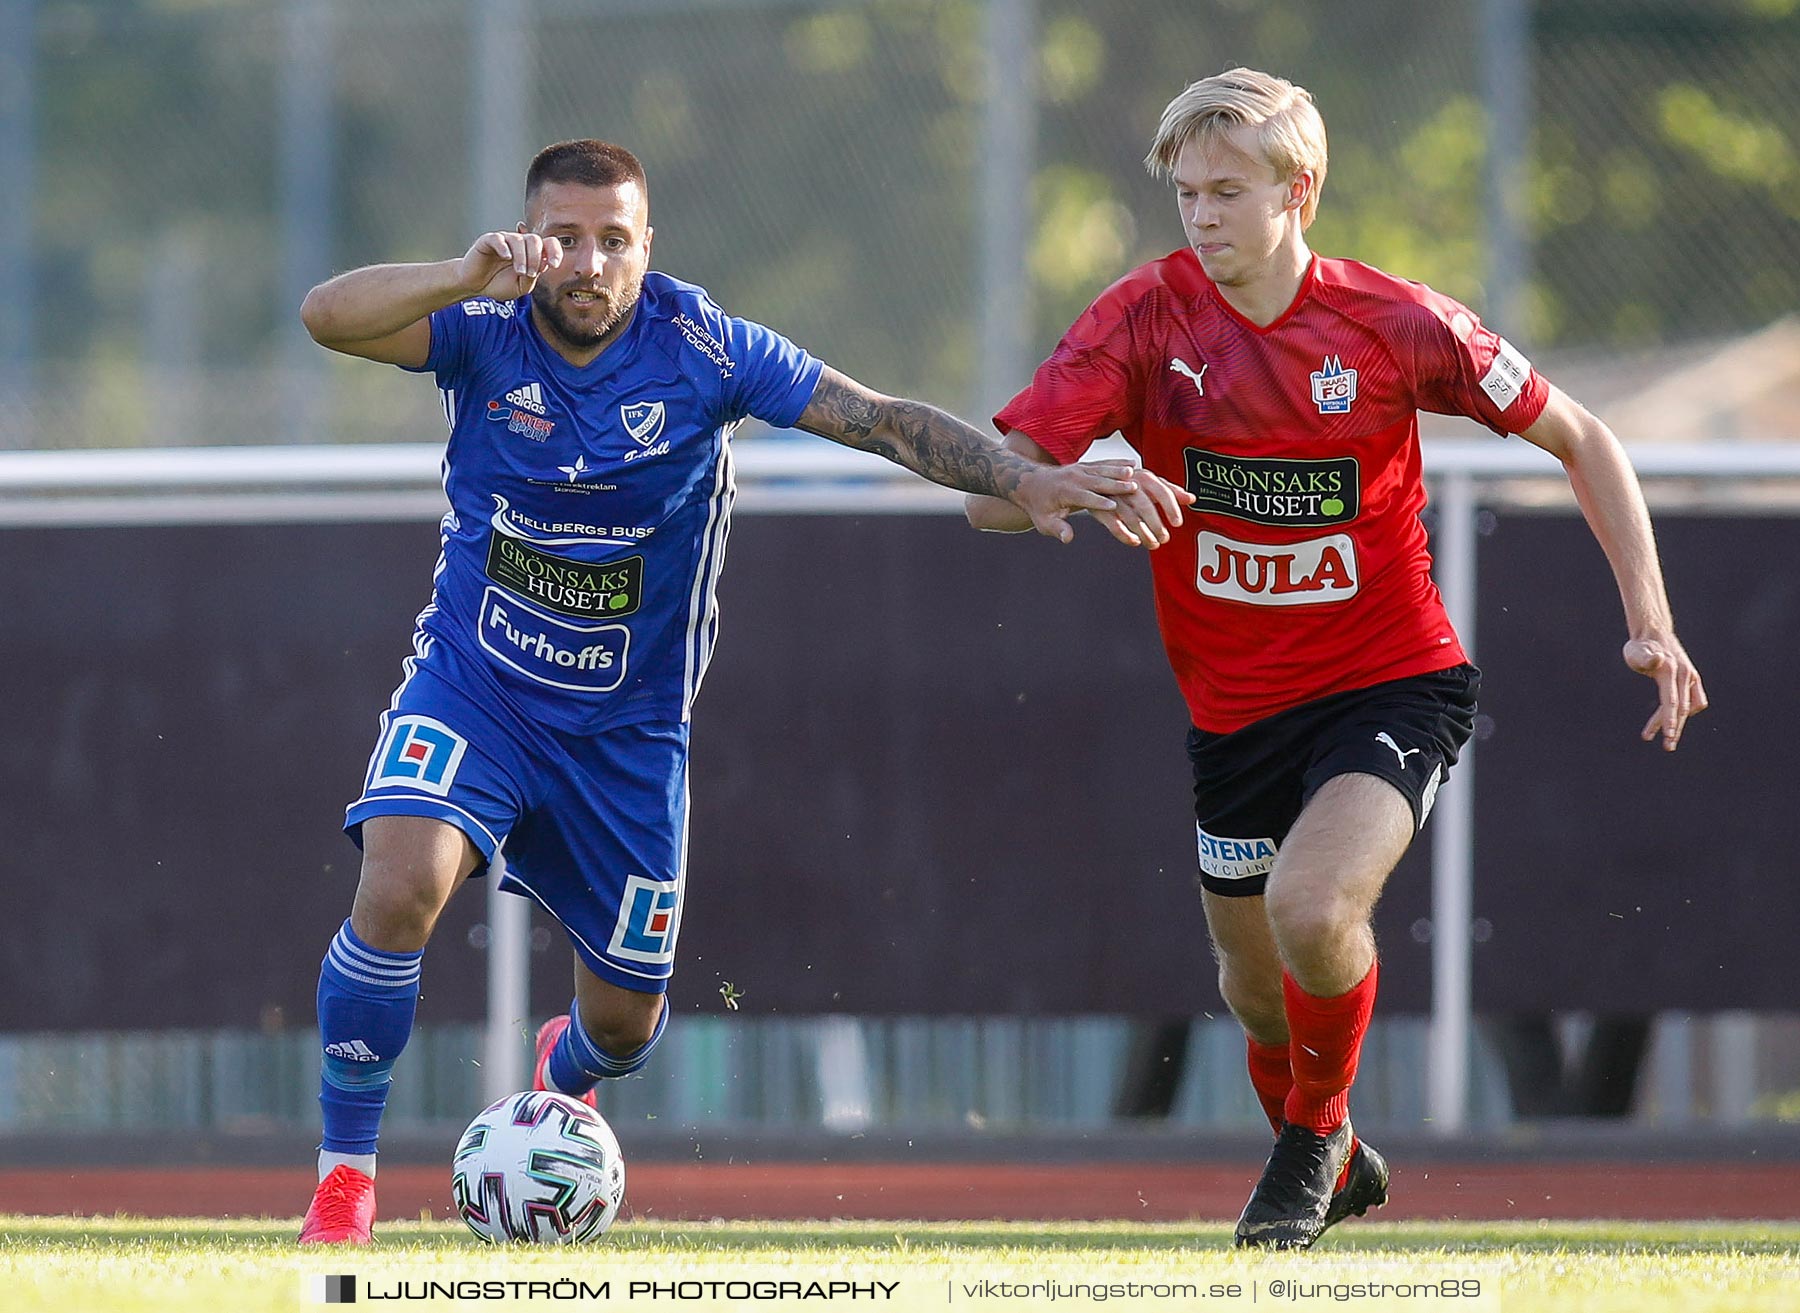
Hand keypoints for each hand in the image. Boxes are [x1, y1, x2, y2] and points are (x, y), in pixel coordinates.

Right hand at [458, 231, 561, 300]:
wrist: (476, 286)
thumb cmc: (499, 284)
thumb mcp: (521, 287)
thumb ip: (533, 277)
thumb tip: (544, 263)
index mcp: (531, 253)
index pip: (549, 243)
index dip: (555, 251)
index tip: (554, 265)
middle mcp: (520, 243)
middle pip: (535, 240)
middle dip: (536, 258)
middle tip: (530, 274)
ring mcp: (504, 240)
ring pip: (519, 240)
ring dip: (523, 257)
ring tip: (520, 272)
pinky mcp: (488, 241)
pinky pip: (499, 238)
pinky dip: (504, 247)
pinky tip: (506, 257)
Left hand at [1010, 461, 1141, 543]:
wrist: (1030, 483)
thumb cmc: (1039, 507)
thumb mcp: (1044, 522)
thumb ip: (1057, 529)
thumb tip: (1068, 538)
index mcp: (1064, 492)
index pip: (1084, 498)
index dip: (1098, 503)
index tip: (1114, 507)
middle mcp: (1073, 478)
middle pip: (1097, 482)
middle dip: (1115, 485)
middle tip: (1134, 488)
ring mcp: (1080, 469)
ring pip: (1103, 470)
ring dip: (1119, 471)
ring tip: (1136, 474)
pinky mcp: (1085, 466)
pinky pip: (1103, 463)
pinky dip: (1117, 463)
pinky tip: (1133, 463)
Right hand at [1089, 467, 1194, 548]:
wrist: (1098, 480)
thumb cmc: (1128, 482)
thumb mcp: (1150, 483)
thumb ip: (1170, 490)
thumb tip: (1191, 498)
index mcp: (1144, 477)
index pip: (1162, 491)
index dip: (1171, 508)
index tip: (1177, 523)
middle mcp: (1130, 485)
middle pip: (1145, 505)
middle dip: (1156, 524)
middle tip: (1164, 537)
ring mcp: (1115, 496)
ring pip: (1131, 517)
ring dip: (1143, 533)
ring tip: (1153, 543)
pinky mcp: (1102, 508)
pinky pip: (1113, 524)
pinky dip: (1124, 535)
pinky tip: (1134, 541)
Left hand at [1624, 632, 1706, 750]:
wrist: (1653, 633)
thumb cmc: (1639, 646)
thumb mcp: (1636, 651)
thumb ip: (1645, 657)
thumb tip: (1658, 660)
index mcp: (1671, 672)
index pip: (1672, 701)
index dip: (1670, 720)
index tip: (1669, 735)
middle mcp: (1686, 675)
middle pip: (1682, 708)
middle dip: (1675, 728)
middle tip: (1667, 747)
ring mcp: (1691, 677)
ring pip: (1689, 706)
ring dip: (1679, 722)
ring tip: (1664, 736)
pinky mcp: (1692, 679)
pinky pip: (1694, 701)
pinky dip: (1686, 712)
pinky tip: (1672, 719)